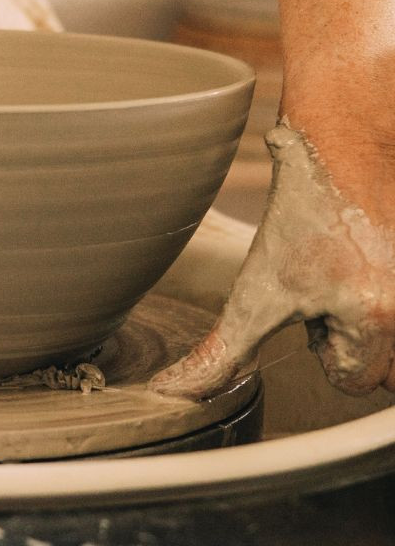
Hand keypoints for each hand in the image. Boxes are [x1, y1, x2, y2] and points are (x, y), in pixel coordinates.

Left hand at [151, 122, 394, 400]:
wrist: (342, 153)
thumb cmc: (300, 220)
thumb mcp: (253, 292)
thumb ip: (221, 352)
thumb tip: (173, 392)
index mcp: (376, 318)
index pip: (351, 382)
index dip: (322, 349)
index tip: (309, 309)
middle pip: (382, 368)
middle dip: (352, 342)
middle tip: (326, 295)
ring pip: (393, 338)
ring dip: (369, 321)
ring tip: (344, 278)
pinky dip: (384, 295)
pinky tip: (362, 261)